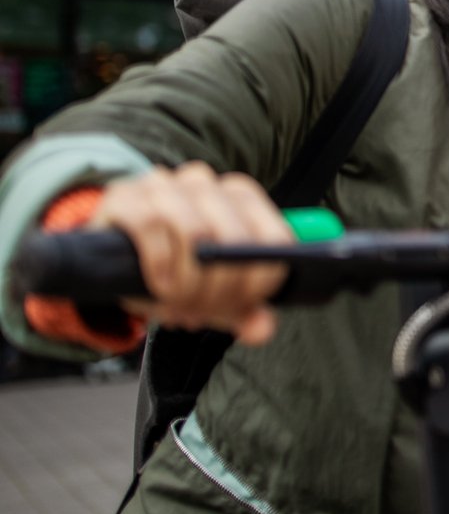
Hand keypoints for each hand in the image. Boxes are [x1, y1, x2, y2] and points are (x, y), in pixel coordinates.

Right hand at [87, 163, 290, 344]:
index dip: (260, 283)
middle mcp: (207, 183)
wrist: (109, 251)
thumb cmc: (173, 267)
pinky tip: (158, 286)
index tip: (240, 308)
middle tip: (201, 315)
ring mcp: (166, 184)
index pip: (274, 239)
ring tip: (178, 306)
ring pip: (197, 232)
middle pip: (235, 240)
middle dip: (220, 290)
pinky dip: (159, 264)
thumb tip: (262, 330)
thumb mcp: (210, 292)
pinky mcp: (126, 195)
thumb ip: (242, 310)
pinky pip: (152, 225)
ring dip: (189, 282)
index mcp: (240, 197)